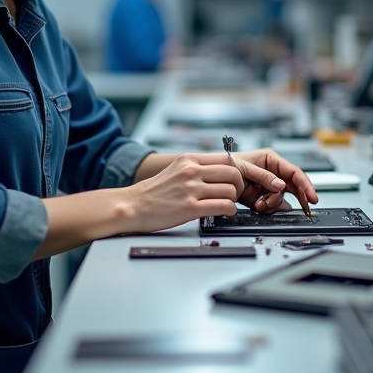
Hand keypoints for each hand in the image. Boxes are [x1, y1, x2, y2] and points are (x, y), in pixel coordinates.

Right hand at [126, 153, 242, 231]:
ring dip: (234, 200)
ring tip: (227, 205)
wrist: (133, 206)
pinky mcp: (190, 208)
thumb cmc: (154, 192)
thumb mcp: (175, 169)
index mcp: (188, 159)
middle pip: (233, 173)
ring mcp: (191, 189)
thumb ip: (196, 167)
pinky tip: (225, 213)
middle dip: (239, 185)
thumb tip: (220, 171)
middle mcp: (191, 171)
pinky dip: (230, 211)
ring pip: (230, 190)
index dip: (235, 170)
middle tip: (234, 194)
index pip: (226, 158)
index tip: (235, 180)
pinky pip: (223, 206)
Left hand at [228, 149, 318, 214]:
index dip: (306, 185)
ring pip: (282, 199)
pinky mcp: (261, 197)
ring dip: (272, 204)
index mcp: (271, 160)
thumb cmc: (226, 165)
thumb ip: (264, 177)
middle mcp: (273, 173)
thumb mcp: (245, 168)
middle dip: (297, 197)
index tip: (312, 197)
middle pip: (293, 187)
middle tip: (306, 207)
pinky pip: (272, 206)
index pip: (294, 172)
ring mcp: (268, 186)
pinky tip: (261, 206)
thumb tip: (281, 185)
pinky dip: (268, 208)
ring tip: (260, 204)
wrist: (212, 179)